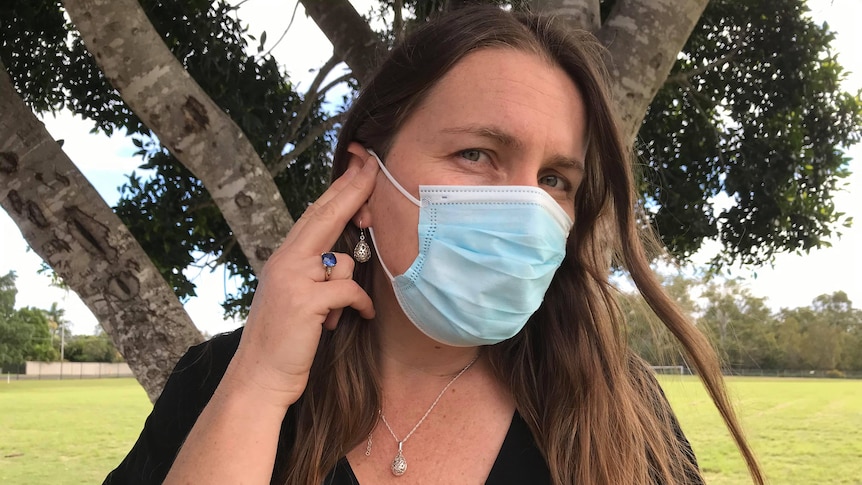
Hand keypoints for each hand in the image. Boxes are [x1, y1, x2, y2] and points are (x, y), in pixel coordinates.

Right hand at [221, 146, 377, 409]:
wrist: (258, 378)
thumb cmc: (283, 341)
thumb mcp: (295, 297)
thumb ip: (314, 273)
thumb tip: (343, 261)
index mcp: (284, 257)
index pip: (316, 213)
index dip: (339, 187)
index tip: (359, 164)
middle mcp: (286, 260)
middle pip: (326, 215)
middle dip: (353, 188)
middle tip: (372, 164)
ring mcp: (293, 278)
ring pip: (344, 262)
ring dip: (348, 289)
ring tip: (329, 317)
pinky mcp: (305, 301)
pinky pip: (349, 291)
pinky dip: (358, 306)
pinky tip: (357, 319)